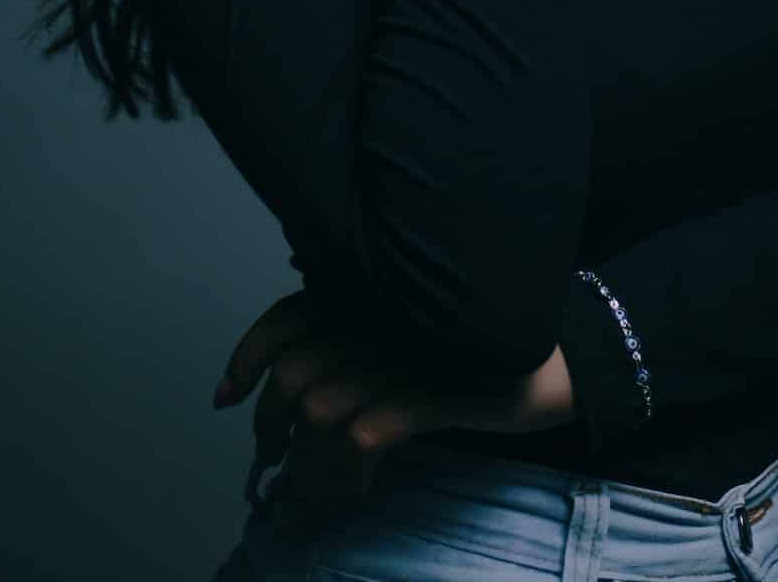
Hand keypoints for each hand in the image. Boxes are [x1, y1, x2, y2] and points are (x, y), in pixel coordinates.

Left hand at [213, 289, 580, 516]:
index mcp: (369, 294)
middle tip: (277, 461)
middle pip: (292, 374)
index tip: (225, 397)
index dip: (246, 357)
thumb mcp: (404, 339)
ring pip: (318, 411)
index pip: (286, 318)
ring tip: (324, 484)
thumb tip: (285, 394)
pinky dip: (348, 470)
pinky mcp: (434, 390)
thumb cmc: (469, 357)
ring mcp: (406, 353)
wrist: (552, 365)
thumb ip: (353, 346)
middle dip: (270, 428)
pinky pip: (362, 435)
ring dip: (309, 462)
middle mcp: (381, 315)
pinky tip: (364, 483)